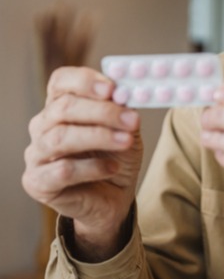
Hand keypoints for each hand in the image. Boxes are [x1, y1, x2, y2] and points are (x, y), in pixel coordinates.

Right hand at [23, 67, 142, 260]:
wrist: (114, 197)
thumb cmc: (116, 156)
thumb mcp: (127, 129)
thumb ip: (125, 110)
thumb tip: (126, 93)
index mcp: (61, 105)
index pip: (62, 81)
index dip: (86, 81)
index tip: (113, 88)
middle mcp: (43, 125)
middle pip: (64, 107)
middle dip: (102, 111)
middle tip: (131, 119)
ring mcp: (37, 153)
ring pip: (61, 137)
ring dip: (100, 137)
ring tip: (126, 141)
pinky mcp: (37, 182)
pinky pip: (63, 170)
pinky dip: (92, 168)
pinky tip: (112, 168)